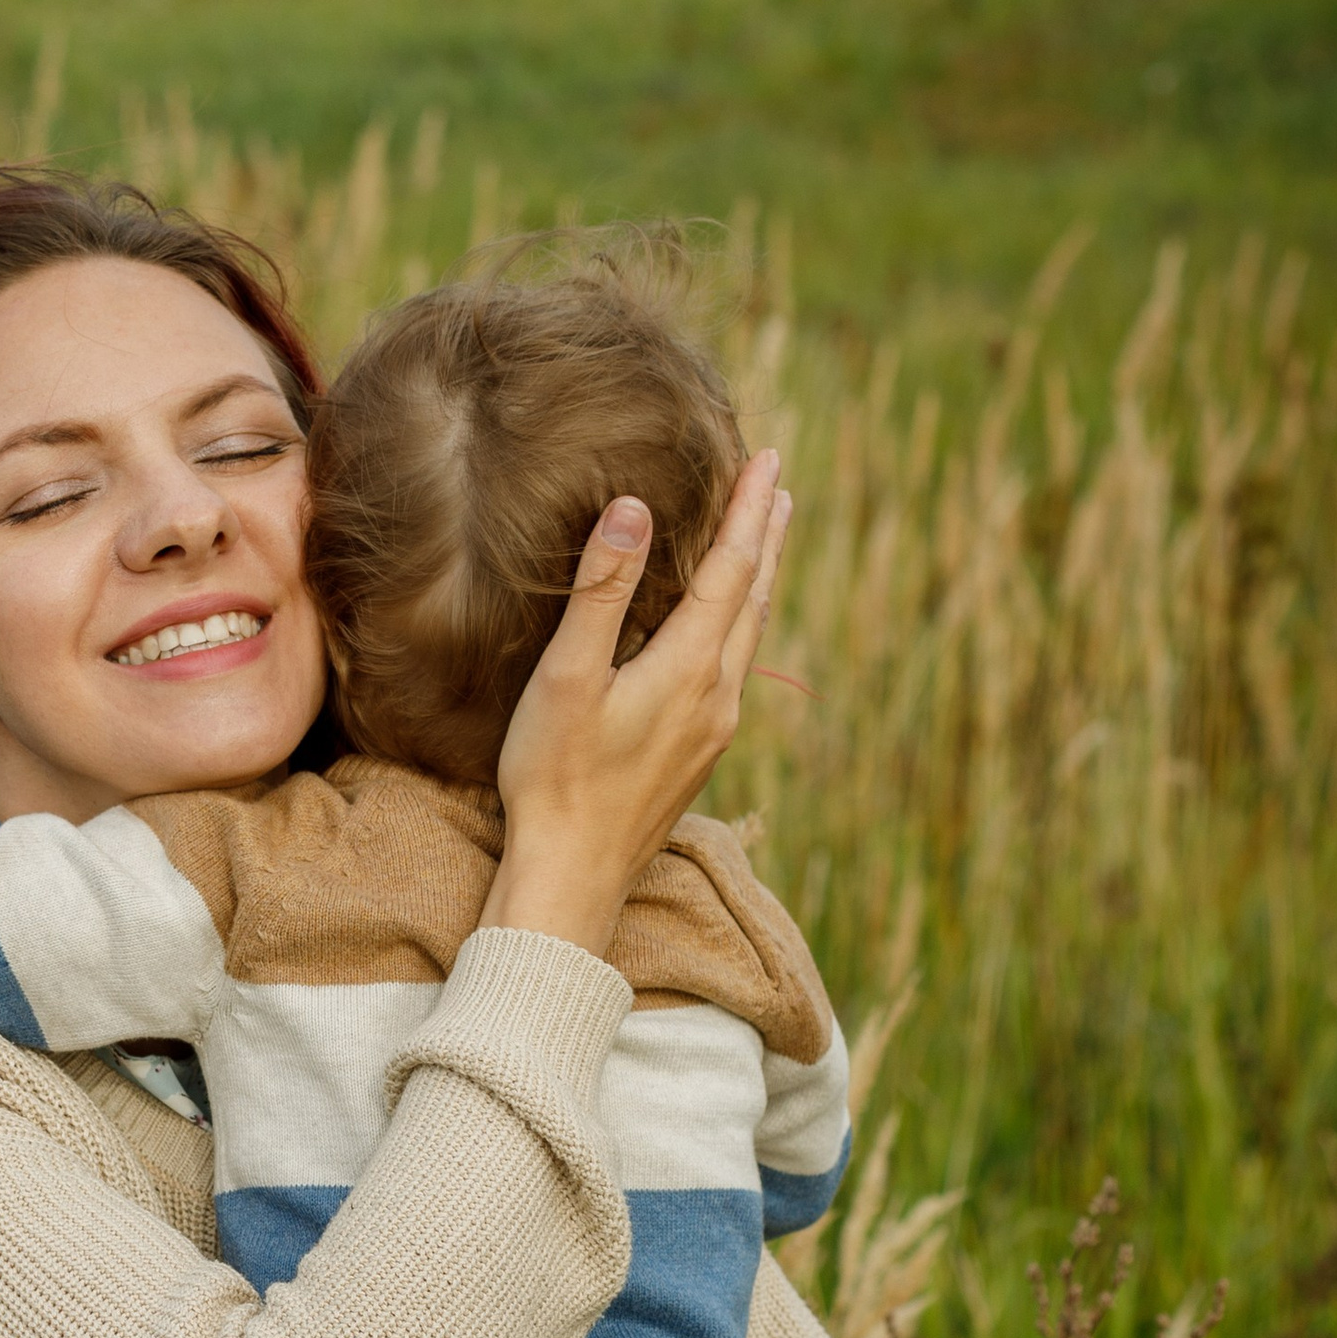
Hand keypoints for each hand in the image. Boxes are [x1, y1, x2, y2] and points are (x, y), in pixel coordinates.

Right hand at [480, 450, 793, 959]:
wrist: (572, 878)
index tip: (767, 459)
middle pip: (754, 599)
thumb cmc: (555, 779)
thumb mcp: (568, 679)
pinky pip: (731, 669)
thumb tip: (634, 508)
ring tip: (766, 545)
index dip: (750, 510)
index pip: (733, 568)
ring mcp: (712, 730)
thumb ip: (601, 591)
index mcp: (690, 668)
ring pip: (748, 636)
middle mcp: (716, 696)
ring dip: (758, 582)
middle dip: (767, 538)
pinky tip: (723, 631)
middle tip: (781, 487)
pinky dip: (737, 625)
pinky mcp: (697, 755)